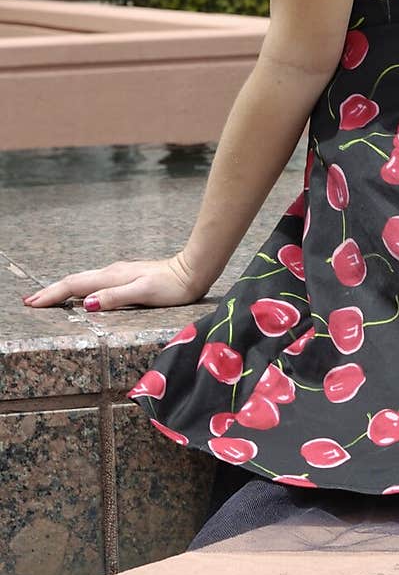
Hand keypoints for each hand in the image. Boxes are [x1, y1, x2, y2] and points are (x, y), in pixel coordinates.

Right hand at [21, 251, 210, 311]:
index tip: (32, 303)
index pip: (75, 286)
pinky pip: (95, 283)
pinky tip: (80, 294)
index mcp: (112, 277)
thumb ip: (115, 297)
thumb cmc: (173, 286)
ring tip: (47, 298)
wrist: (193, 271)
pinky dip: (80, 288)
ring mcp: (119, 274)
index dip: (52, 295)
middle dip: (51, 292)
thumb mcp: (144, 293)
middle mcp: (112, 273)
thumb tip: (86, 303)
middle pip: (75, 281)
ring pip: (84, 281)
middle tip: (30, 301)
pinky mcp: (127, 277)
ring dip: (63, 290)